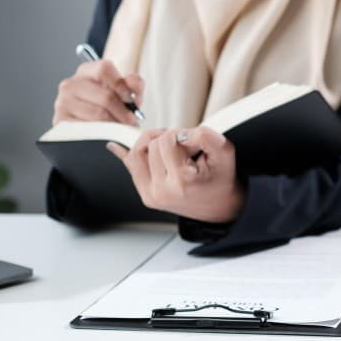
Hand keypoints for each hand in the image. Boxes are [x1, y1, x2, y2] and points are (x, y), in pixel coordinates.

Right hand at [52, 60, 143, 125]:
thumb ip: (134, 84)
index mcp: (86, 71)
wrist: (89, 123)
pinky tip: (106, 133)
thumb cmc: (109, 104)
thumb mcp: (124, 91)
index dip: (121, 85)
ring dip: (115, 124)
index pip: (104, 69)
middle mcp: (70, 84)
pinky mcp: (60, 121)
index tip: (131, 99)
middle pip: (105, 96)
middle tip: (131, 121)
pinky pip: (88, 129)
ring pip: (99, 114)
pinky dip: (102, 133)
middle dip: (123, 112)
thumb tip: (132, 83)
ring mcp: (63, 102)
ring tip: (121, 128)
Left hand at [107, 127, 245, 222]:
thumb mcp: (224, 151)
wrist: (221, 207)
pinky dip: (126, 154)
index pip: (166, 140)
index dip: (182, 134)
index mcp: (181, 181)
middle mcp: (162, 191)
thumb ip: (205, 135)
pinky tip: (115, 146)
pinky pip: (130, 168)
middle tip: (186, 150)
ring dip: (151, 145)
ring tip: (168, 148)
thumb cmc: (221, 178)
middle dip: (168, 140)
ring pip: (136, 153)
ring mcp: (151, 195)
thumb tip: (179, 133)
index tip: (194, 145)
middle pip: (150, 145)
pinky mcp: (146, 196)